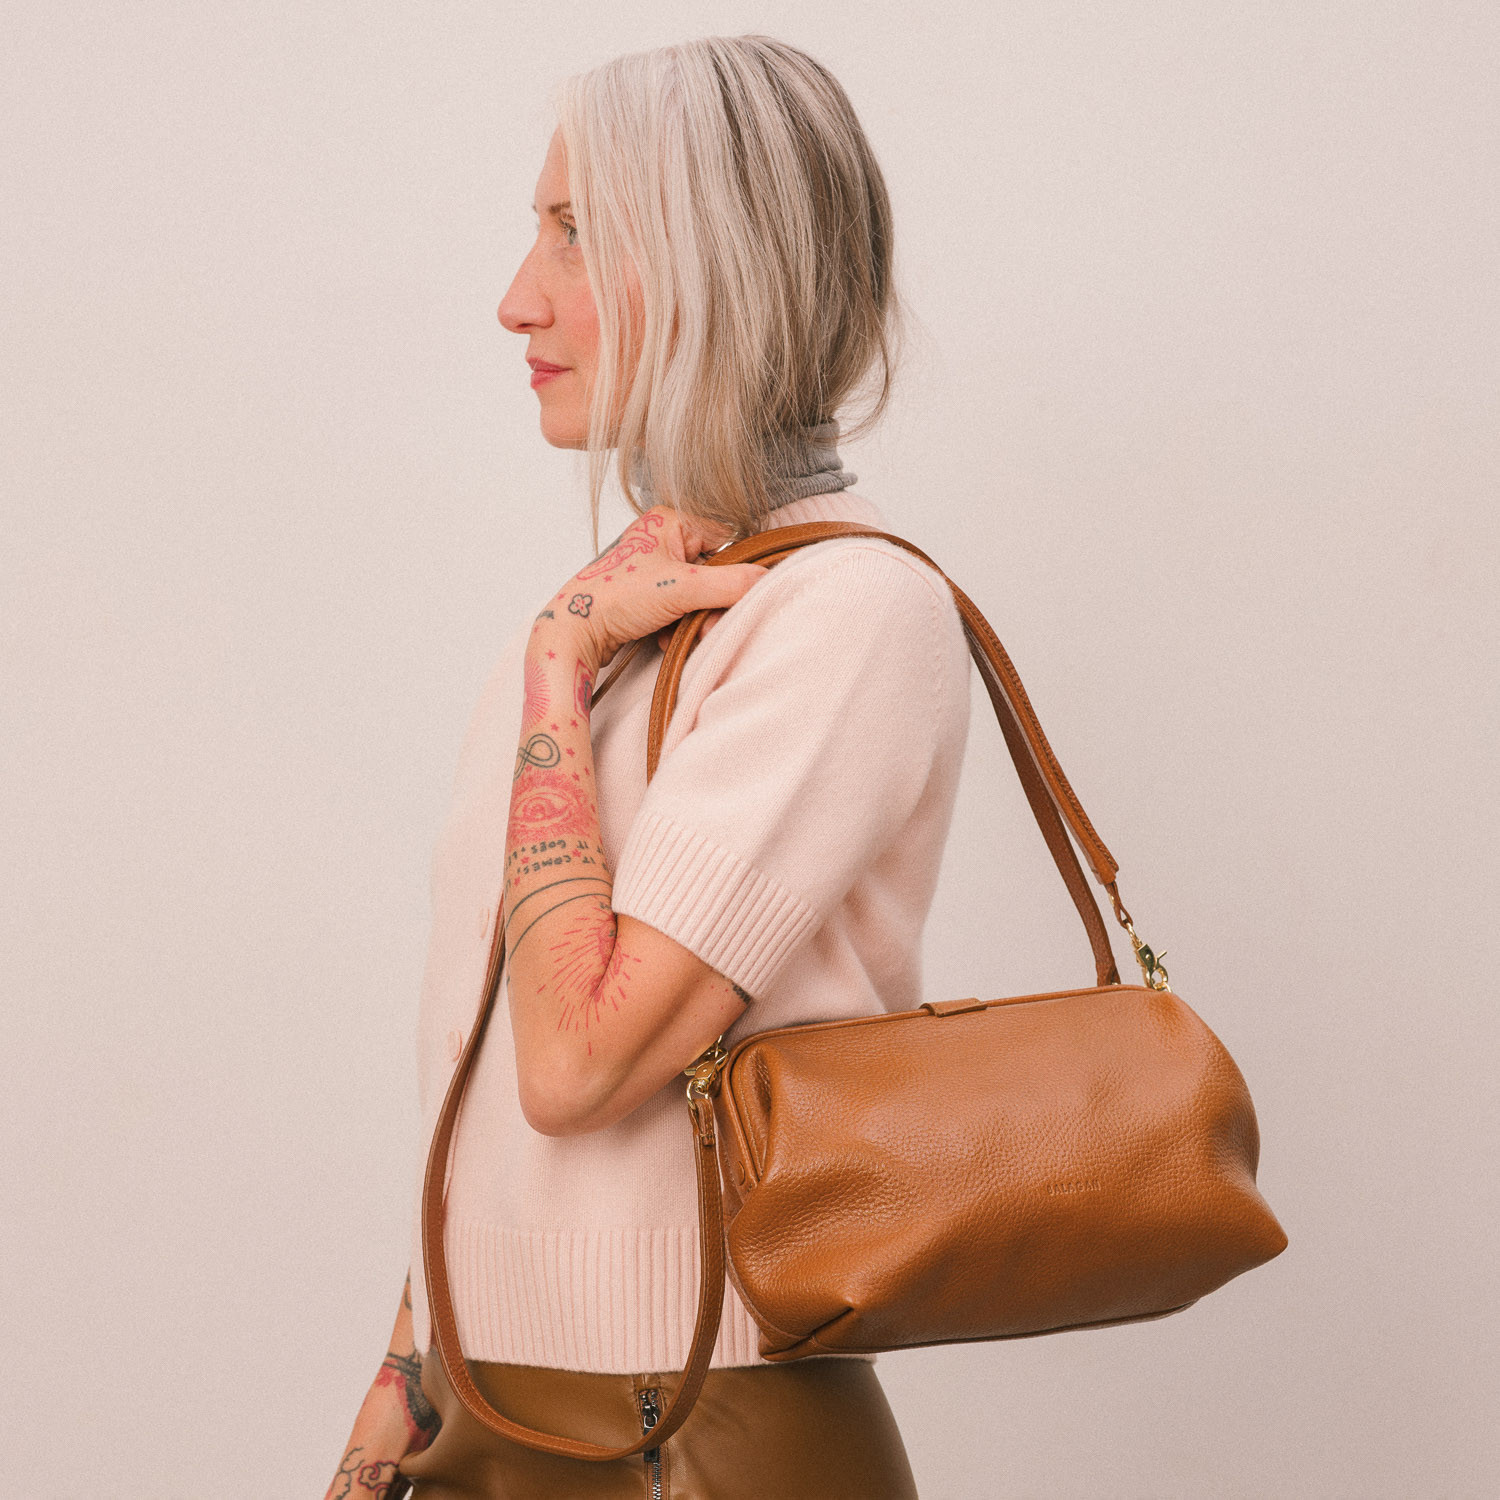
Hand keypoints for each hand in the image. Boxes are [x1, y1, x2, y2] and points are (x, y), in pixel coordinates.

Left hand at [541, 507, 767, 670]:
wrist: (573, 632)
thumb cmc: (613, 598)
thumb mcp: (681, 588)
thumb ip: (730, 584)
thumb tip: (767, 580)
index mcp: (671, 520)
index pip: (726, 541)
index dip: (732, 573)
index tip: (731, 600)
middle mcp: (663, 539)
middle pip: (714, 573)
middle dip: (711, 606)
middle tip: (702, 625)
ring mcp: (655, 568)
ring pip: (699, 596)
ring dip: (695, 621)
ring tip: (678, 633)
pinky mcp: (648, 595)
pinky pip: (681, 610)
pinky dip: (678, 627)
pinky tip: (663, 637)